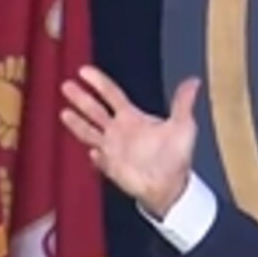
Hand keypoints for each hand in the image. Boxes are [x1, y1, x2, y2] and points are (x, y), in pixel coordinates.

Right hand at [60, 65, 200, 218]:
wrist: (172, 185)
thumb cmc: (177, 156)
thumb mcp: (183, 126)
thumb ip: (183, 103)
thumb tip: (194, 81)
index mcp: (133, 117)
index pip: (111, 94)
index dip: (98, 82)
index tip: (84, 71)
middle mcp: (119, 130)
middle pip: (94, 110)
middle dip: (80, 98)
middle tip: (66, 86)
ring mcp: (113, 148)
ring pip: (89, 132)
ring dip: (77, 123)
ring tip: (64, 112)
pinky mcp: (111, 167)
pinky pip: (98, 159)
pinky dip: (94, 155)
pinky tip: (90, 152)